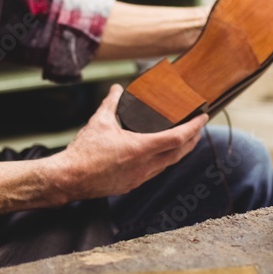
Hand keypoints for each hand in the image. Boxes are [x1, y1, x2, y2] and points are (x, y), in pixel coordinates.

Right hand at [48, 83, 207, 202]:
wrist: (70, 178)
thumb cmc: (84, 153)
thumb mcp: (99, 122)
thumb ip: (111, 103)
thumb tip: (117, 89)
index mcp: (140, 149)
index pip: (177, 138)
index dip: (193, 127)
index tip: (203, 118)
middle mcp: (145, 166)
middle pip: (179, 153)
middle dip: (192, 140)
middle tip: (198, 128)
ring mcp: (139, 178)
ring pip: (168, 164)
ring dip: (179, 151)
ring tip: (184, 140)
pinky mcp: (132, 184)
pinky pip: (155, 172)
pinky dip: (164, 161)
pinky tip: (160, 155)